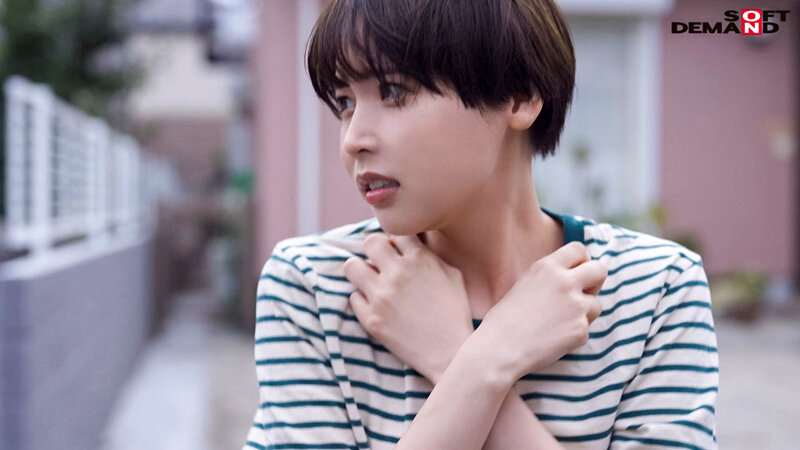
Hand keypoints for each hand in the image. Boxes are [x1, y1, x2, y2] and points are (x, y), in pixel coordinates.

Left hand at [343, 233, 473, 382]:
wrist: (449, 354)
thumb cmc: (455, 314)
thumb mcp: (453, 275)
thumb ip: (430, 255)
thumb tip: (409, 244)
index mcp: (420, 259)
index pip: (396, 232)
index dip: (396, 242)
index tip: (398, 252)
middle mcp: (398, 273)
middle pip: (370, 242)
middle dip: (375, 250)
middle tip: (380, 263)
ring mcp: (381, 296)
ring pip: (351, 266)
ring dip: (360, 271)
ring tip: (370, 281)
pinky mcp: (371, 319)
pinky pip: (353, 297)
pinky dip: (363, 300)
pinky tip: (376, 306)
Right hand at [481, 241, 606, 381]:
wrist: (499, 349)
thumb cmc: (504, 320)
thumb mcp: (523, 284)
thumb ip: (549, 278)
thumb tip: (571, 277)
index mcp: (547, 267)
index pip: (579, 249)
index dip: (581, 261)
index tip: (576, 273)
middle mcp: (565, 282)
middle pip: (600, 270)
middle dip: (595, 282)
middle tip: (582, 294)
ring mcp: (576, 306)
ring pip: (596, 304)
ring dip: (584, 312)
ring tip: (558, 322)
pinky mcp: (580, 330)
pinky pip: (586, 328)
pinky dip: (574, 334)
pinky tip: (554, 338)